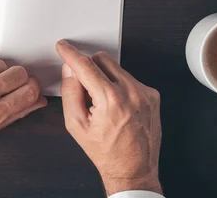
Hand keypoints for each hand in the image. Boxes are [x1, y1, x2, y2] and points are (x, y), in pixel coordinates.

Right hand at [56, 40, 161, 195]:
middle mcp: (131, 92)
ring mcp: (144, 93)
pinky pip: (129, 78)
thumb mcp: (76, 125)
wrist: (133, 170)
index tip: (63, 47)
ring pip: (116, 67)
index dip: (71, 54)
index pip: (86, 66)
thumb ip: (70, 92)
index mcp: (111, 100)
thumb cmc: (106, 152)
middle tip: (85, 89)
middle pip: (102, 59)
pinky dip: (119, 85)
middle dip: (89, 68)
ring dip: (105, 77)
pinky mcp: (152, 95)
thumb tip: (70, 70)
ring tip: (103, 103)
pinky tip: (117, 105)